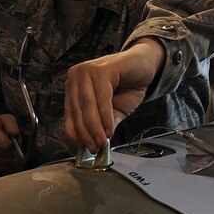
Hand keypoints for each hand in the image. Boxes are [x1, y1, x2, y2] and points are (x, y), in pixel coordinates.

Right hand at [0, 113, 21, 171]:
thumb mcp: (6, 119)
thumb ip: (12, 124)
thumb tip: (14, 133)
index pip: (7, 145)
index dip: (14, 143)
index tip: (11, 139)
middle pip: (8, 154)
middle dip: (13, 150)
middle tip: (10, 144)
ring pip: (7, 162)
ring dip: (11, 157)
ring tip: (6, 149)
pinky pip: (3, 168)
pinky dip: (6, 163)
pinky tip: (3, 155)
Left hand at [64, 38, 163, 152]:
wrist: (145, 64)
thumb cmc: (127, 85)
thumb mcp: (114, 110)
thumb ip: (103, 123)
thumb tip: (94, 143)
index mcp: (74, 86)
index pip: (69, 113)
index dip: (75, 133)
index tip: (82, 149)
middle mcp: (76, 76)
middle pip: (77, 110)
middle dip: (85, 133)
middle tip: (94, 148)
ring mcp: (87, 71)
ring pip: (87, 105)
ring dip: (94, 127)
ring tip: (102, 141)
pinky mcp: (102, 69)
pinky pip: (101, 97)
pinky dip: (105, 116)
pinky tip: (109, 129)